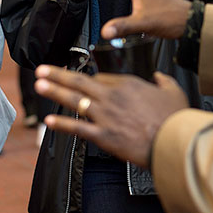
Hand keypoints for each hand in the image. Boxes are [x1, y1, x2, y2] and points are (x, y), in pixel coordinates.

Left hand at [35, 65, 187, 167]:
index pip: (102, 77)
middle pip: (79, 82)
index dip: (90, 78)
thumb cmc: (174, 119)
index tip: (81, 79)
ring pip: (74, 100)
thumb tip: (159, 77)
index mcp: (128, 84)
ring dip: (54, 91)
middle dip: (58, 74)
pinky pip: (78, 128)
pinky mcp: (103, 136)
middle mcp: (112, 97)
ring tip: (39, 85)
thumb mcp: (173, 90)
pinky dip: (61, 125)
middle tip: (41, 69)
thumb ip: (163, 80)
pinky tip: (49, 121)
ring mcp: (105, 116)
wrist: (172, 142)